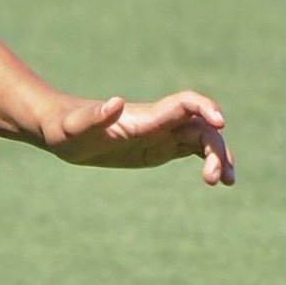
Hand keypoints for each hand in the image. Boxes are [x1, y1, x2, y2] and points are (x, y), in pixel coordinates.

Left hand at [43, 91, 234, 185]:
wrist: (61, 131)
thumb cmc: (64, 127)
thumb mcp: (74, 127)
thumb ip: (94, 116)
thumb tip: (116, 102)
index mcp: (143, 116)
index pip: (184, 104)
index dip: (205, 108)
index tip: (220, 123)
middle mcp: (158, 122)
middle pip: (201, 127)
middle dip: (215, 148)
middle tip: (213, 179)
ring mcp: (161, 134)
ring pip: (203, 139)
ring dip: (219, 156)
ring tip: (225, 182)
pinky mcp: (160, 147)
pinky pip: (194, 150)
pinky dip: (210, 161)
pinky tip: (219, 179)